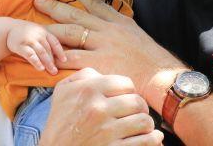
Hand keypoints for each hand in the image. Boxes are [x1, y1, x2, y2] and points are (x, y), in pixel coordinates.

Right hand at [6, 19, 65, 74]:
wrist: (9, 29)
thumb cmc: (27, 33)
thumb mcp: (38, 32)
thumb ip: (46, 40)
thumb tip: (58, 55)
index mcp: (44, 32)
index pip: (55, 42)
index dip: (60, 52)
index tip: (64, 60)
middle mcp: (38, 35)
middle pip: (48, 49)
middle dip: (53, 61)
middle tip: (56, 71)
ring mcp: (29, 40)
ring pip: (41, 52)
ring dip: (47, 62)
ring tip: (51, 71)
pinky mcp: (21, 46)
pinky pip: (30, 55)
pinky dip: (36, 62)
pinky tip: (40, 68)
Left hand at [34, 0, 184, 103]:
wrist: (163, 76)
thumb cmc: (154, 61)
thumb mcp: (139, 36)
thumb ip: (124, 29)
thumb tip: (114, 25)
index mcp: (119, 21)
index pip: (96, 3)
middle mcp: (109, 29)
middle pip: (77, 15)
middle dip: (56, 7)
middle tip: (38, 1)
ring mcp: (104, 45)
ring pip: (72, 33)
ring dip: (52, 29)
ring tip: (37, 28)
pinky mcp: (100, 62)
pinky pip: (74, 58)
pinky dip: (60, 57)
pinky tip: (48, 55)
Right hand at [40, 68, 163, 145]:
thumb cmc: (60, 123)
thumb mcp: (63, 92)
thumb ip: (83, 75)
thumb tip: (103, 73)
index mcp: (88, 90)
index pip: (126, 83)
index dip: (129, 91)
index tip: (127, 99)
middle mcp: (97, 108)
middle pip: (137, 102)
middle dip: (140, 108)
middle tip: (137, 113)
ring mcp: (106, 131)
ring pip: (144, 121)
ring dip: (146, 124)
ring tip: (142, 126)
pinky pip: (145, 141)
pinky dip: (153, 139)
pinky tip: (152, 138)